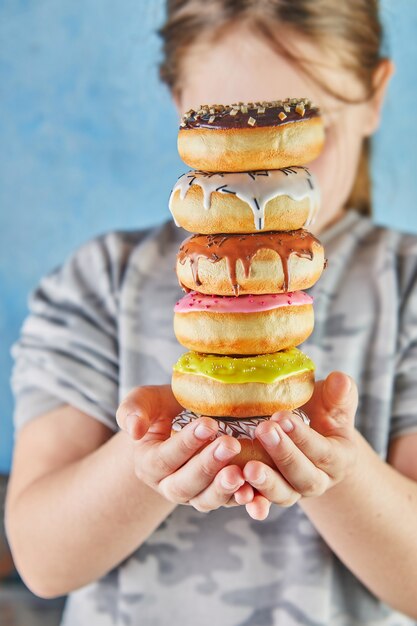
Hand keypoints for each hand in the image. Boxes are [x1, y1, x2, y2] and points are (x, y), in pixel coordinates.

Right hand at [116, 385, 253, 511]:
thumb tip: (133, 430)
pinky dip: (243, 500)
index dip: (186, 444)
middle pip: (184, 484)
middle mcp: (169, 485)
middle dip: (207, 466)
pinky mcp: (218, 496)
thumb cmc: (165, 408)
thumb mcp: (146, 400)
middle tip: (230, 444)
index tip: (209, 424)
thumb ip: (133, 409)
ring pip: (205, 500)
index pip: (164, 458)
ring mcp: (194, 494)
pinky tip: (255, 490)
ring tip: (241, 472)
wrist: (185, 420)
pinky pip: (229, 503)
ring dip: (223, 489)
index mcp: (148, 463)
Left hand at [243, 371, 357, 520]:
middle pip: (303, 476)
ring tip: (248, 468)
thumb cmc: (319, 413)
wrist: (309, 436)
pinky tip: (237, 493)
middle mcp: (319, 480)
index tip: (282, 417)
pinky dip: (251, 501)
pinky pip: (262, 503)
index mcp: (339, 459)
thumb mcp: (331, 402)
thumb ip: (339, 394)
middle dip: (283, 454)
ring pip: (283, 494)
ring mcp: (294, 491)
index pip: (323, 451)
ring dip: (266, 482)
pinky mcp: (272, 495)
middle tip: (263, 430)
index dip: (303, 437)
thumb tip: (340, 380)